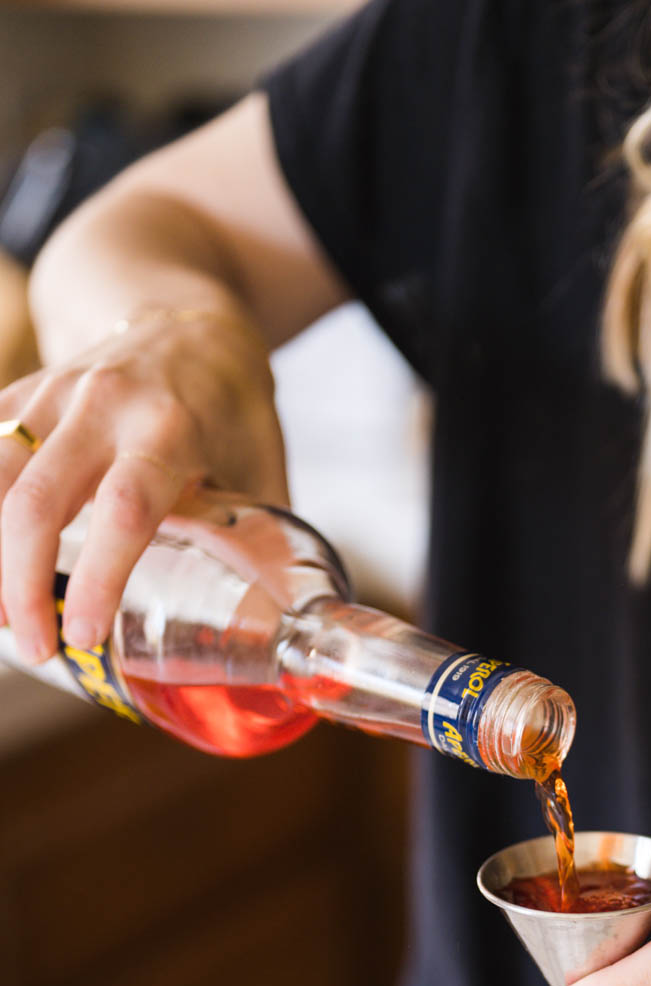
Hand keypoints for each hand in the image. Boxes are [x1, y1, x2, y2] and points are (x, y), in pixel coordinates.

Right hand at [0, 308, 286, 662]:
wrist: (190, 321)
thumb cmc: (234, 408)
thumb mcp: (262, 468)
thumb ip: (260, 542)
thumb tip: (269, 629)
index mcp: (172, 426)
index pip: (126, 508)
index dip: (99, 575)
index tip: (83, 634)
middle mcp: (105, 404)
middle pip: (37, 500)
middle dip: (21, 582)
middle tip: (37, 645)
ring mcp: (57, 393)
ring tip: (3, 616)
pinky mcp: (27, 394)